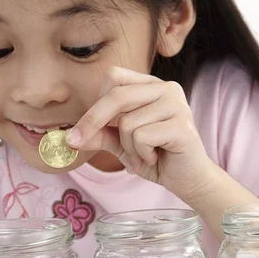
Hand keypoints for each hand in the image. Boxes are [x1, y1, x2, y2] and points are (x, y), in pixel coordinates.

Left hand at [66, 66, 216, 201]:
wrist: (188, 180)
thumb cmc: (157, 158)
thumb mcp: (121, 145)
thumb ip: (99, 135)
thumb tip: (70, 136)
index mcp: (151, 86)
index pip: (114, 77)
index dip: (96, 103)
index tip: (85, 128)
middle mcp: (166, 88)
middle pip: (116, 96)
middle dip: (92, 122)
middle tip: (76, 142)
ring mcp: (177, 104)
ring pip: (127, 123)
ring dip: (127, 149)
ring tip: (141, 158)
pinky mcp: (182, 125)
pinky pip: (142, 137)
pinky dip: (141, 154)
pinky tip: (154, 158)